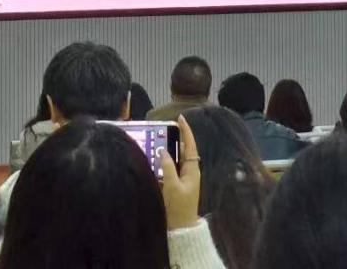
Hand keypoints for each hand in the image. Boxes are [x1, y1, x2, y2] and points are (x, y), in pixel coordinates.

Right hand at [161, 115, 200, 230]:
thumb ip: (168, 168)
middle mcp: (189, 171)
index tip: (179, 118)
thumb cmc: (179, 208)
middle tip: (163, 128)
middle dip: (174, 138)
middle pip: (183, 150)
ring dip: (167, 149)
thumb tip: (163, 151)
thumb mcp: (173, 187)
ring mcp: (183, 178)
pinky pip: (170, 168)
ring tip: (156, 139)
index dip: (186, 131)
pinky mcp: (176, 185)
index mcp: (192, 170)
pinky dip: (163, 161)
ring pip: (175, 158)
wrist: (181, 229)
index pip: (190, 145)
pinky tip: (154, 158)